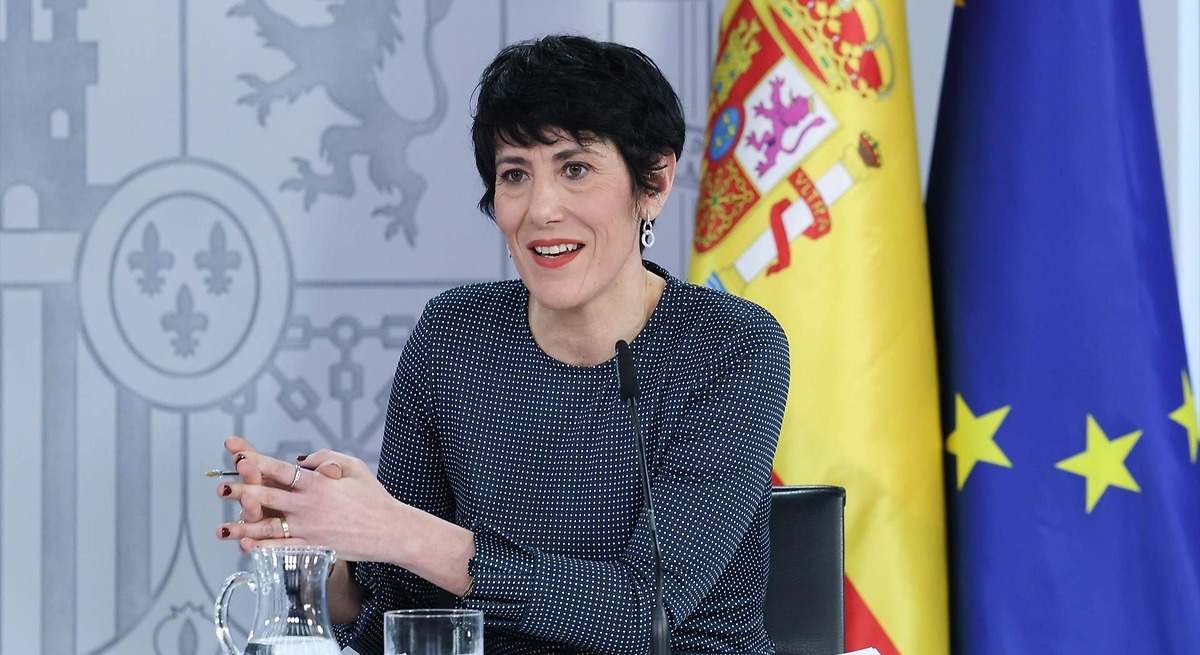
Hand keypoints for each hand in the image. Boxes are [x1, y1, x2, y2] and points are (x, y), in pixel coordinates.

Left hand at [215, 437, 408, 562]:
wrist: (390, 530)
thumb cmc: (374, 497)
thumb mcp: (353, 467)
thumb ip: (326, 458)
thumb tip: (302, 461)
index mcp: (319, 483)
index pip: (282, 471)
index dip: (259, 463)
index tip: (239, 458)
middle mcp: (310, 505)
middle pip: (268, 497)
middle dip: (242, 493)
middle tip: (221, 490)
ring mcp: (310, 528)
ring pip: (269, 527)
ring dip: (244, 527)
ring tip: (222, 528)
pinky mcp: (313, 546)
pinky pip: (283, 548)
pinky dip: (263, 549)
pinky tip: (247, 548)